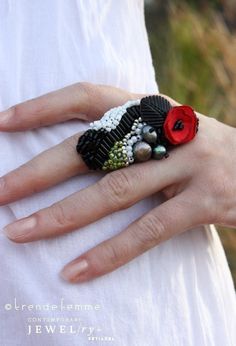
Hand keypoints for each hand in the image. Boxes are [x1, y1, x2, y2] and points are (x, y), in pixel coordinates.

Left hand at [0, 82, 234, 283]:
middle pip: (91, 149)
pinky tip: (75, 271)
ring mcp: (187, 165)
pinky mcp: (204, 201)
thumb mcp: (165, 133)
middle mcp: (166, 132)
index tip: (4, 121)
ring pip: (113, 191)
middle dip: (39, 171)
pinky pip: (147, 230)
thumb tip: (75, 157)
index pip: (89, 97)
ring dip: (62, 216)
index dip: (45, 107)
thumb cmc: (201, 152)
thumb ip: (128, 138)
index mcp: (151, 109)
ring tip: (19, 234)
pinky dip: (109, 253)